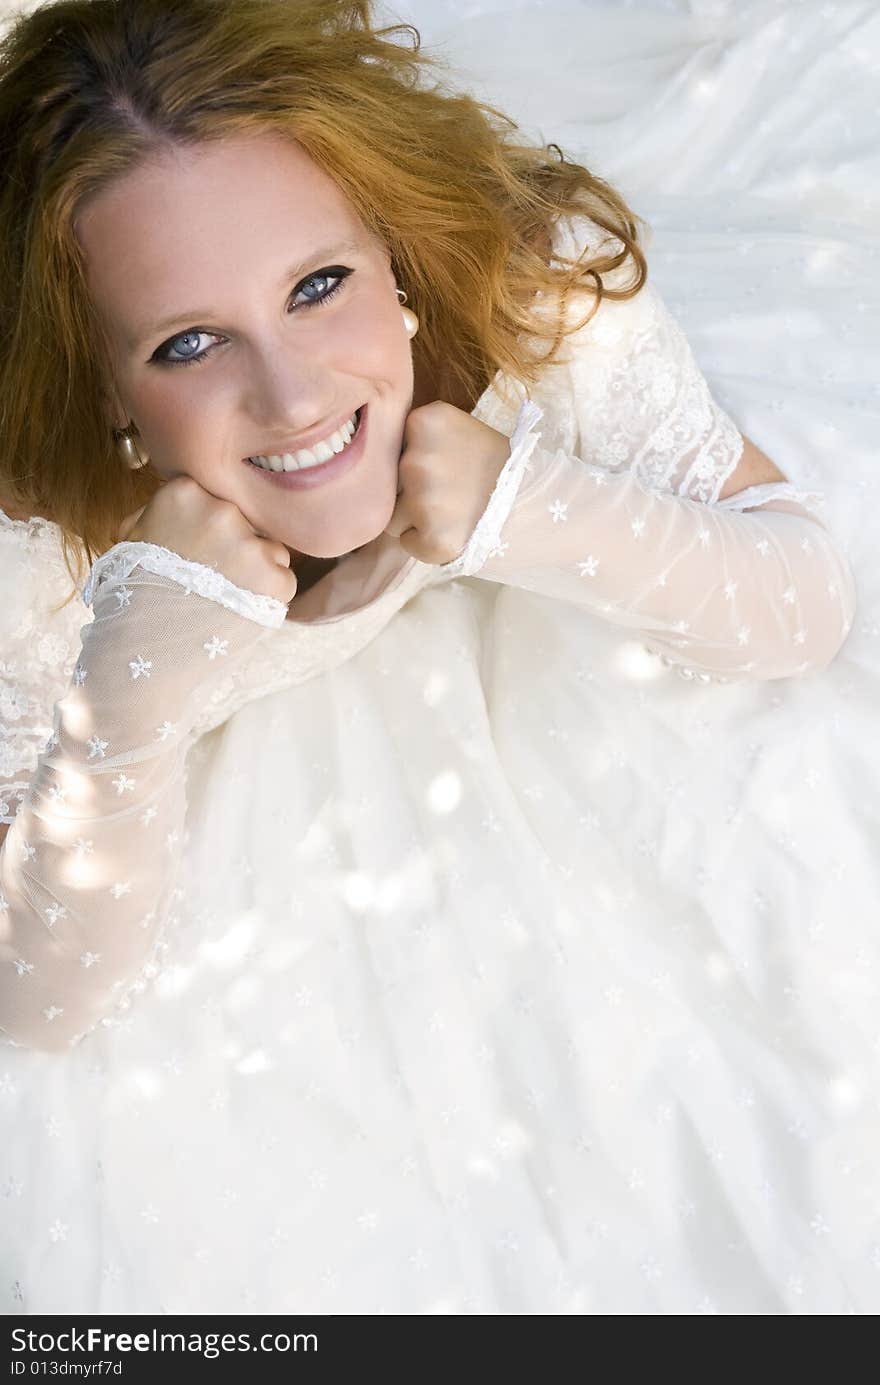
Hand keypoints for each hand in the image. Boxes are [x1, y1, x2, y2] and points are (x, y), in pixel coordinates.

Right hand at [115, 476, 297, 607]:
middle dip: (236, 548)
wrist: (142, 644)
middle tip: (212, 579)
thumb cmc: (133, 592)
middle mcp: (222, 510)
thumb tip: (179, 502)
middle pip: (247, 522)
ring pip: (270, 550)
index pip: (218, 501)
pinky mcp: (274, 578)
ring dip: (256, 571)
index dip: (211, 529)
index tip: (198, 551)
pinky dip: (268, 597)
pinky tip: (238, 610)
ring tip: (225, 597)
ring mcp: (250, 545)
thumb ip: (160, 512)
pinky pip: (283, 580)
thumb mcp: (134, 537)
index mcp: (186, 492)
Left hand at [383, 402, 510, 563]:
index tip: (444, 467)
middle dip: (411, 493)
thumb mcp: (464, 432)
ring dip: (417, 521)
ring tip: (456, 514)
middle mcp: (417, 457)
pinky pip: (408, 544)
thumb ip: (424, 438)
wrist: (544, 506)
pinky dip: (427, 545)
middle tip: (453, 493)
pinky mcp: (434, 540)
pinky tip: (457, 533)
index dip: (412, 462)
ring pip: (393, 517)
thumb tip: (378, 459)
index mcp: (425, 421)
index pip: (389, 447)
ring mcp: (424, 500)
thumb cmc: (502, 469)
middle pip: (388, 484)